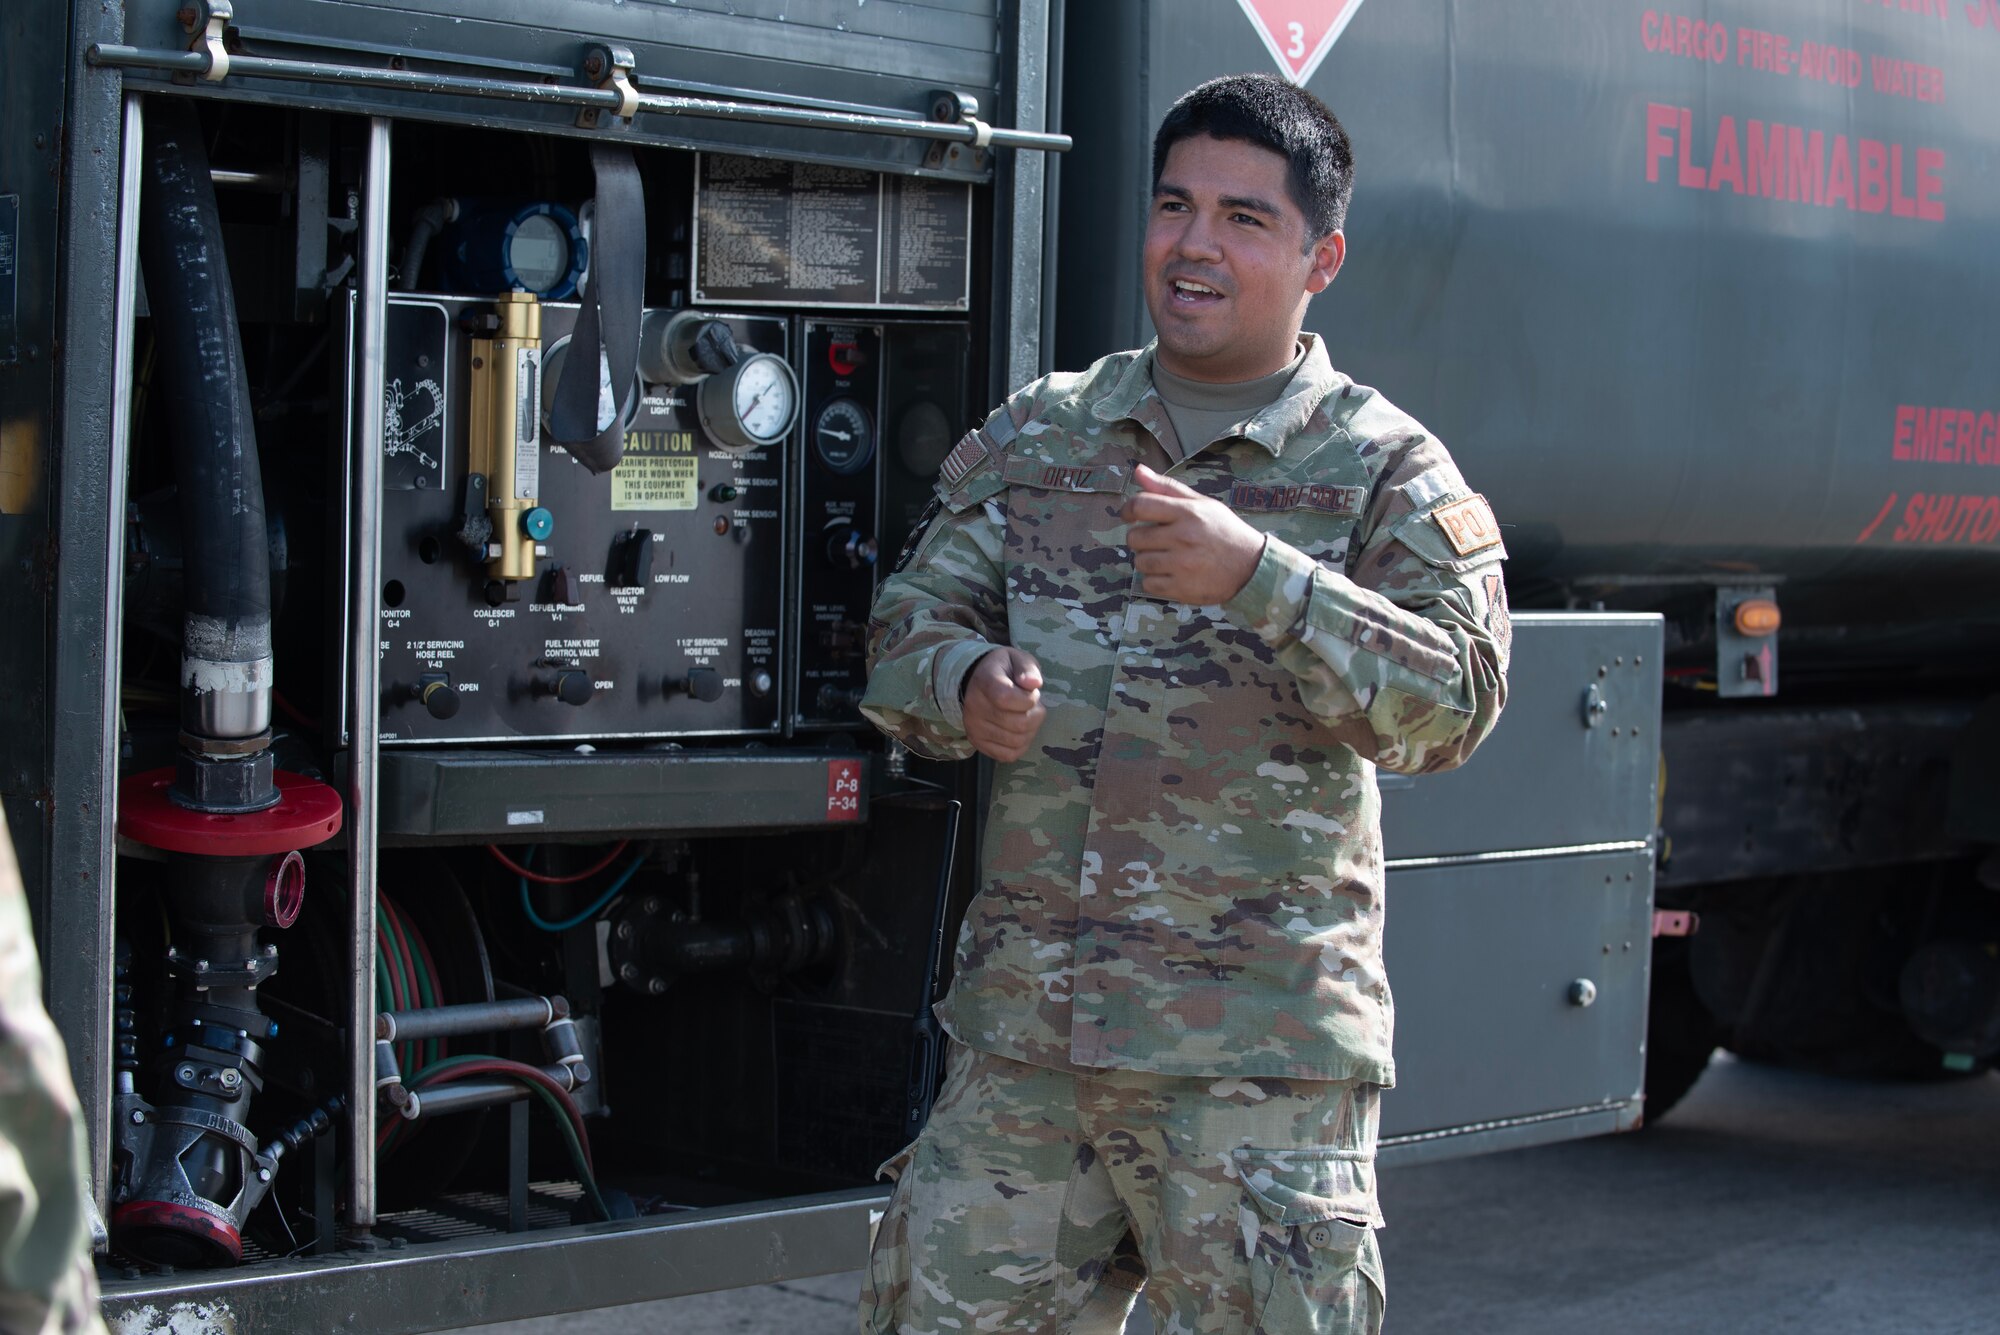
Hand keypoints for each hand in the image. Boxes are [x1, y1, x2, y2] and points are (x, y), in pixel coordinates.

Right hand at [961, 647, 1046, 762]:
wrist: (976, 682)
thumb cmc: (1003, 671)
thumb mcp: (1017, 658)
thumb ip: (1028, 668)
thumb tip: (1034, 683)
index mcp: (985, 682)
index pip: (1007, 699)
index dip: (1029, 699)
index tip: (1030, 692)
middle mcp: (974, 707)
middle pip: (1018, 724)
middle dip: (1035, 714)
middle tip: (1031, 705)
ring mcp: (974, 728)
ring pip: (1016, 741)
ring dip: (1030, 730)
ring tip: (1025, 715)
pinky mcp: (978, 743)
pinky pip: (1008, 755)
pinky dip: (1020, 745)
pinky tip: (1019, 730)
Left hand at [1121, 465, 1265, 603]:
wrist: (1252, 567)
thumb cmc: (1223, 531)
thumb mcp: (1202, 504)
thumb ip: (1168, 488)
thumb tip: (1138, 470)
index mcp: (1188, 513)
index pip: (1141, 505)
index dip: (1128, 510)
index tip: (1129, 516)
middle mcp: (1183, 537)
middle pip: (1135, 538)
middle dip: (1141, 539)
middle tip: (1157, 541)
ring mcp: (1182, 565)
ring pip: (1140, 562)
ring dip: (1148, 560)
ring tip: (1167, 558)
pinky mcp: (1182, 588)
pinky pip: (1149, 584)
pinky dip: (1155, 581)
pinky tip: (1171, 574)